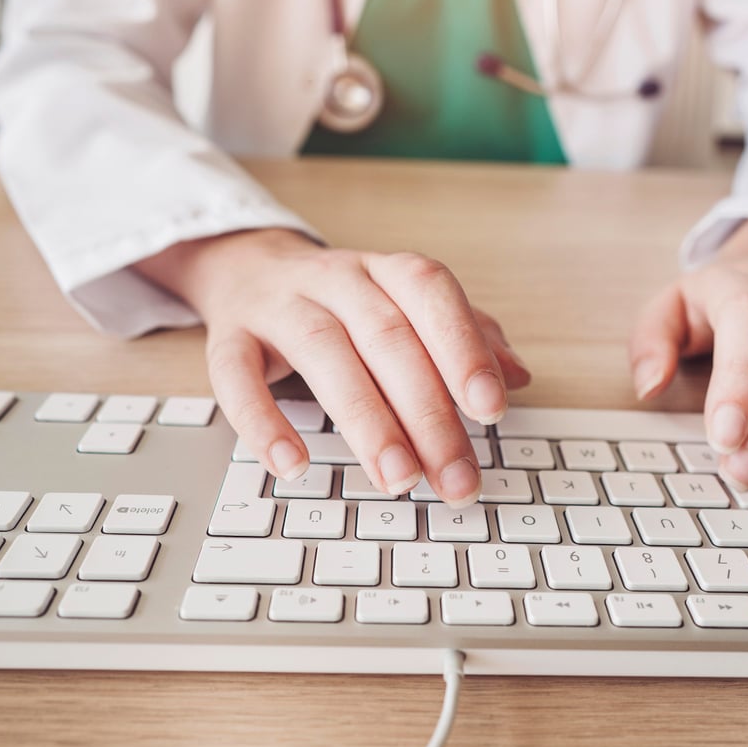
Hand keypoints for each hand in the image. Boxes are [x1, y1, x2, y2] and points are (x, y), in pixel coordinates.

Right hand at [136, 228, 530, 506]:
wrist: (249, 266)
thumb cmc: (346, 303)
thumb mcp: (406, 307)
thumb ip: (464, 336)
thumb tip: (518, 376)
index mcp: (387, 271)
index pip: (431, 295)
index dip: (463, 348)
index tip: (491, 410)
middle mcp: (336, 279)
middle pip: (387, 338)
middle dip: (427, 413)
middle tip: (453, 478)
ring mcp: (279, 305)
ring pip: (324, 355)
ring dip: (366, 422)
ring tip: (397, 480)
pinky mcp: (229, 337)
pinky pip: (237, 377)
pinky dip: (263, 423)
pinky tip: (293, 466)